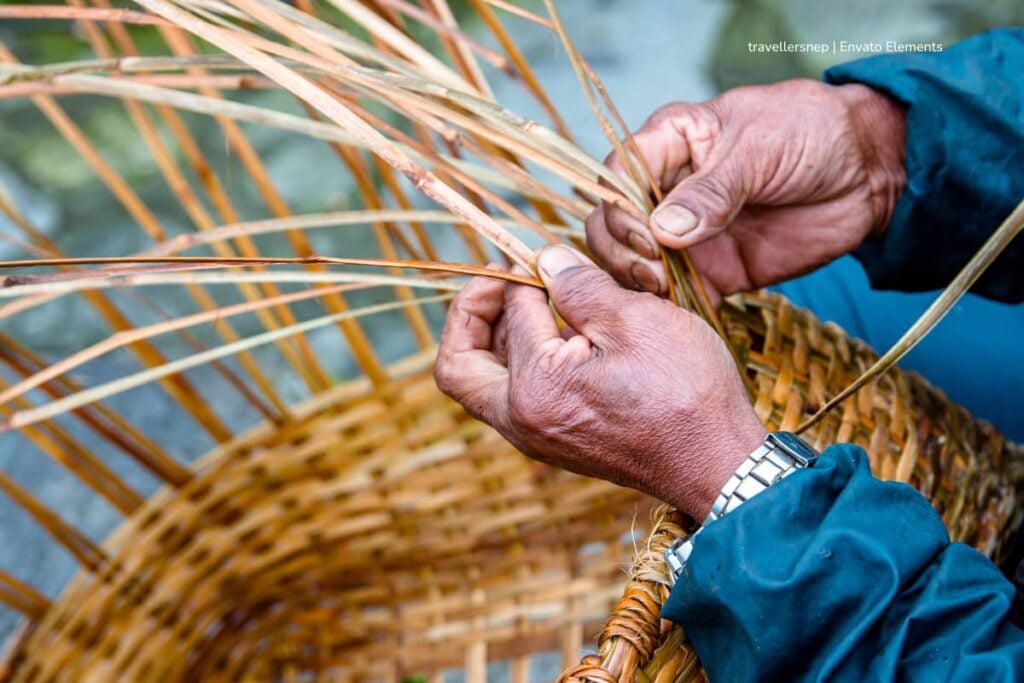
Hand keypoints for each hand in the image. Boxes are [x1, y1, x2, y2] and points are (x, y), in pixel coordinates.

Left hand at [434, 245, 766, 519]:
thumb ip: (578, 284)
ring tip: (536, 302)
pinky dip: (523, 361)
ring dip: (497, 337)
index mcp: (533, 389)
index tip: (549, 257)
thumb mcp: (634, 319)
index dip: (525, 272)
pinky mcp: (558, 442)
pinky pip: (516, 398)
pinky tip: (563, 335)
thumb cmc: (685, 393)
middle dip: (470, 315)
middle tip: (498, 281)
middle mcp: (522, 422)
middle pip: (460, 365)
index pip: (508, 311)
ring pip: (486, 383)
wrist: (719, 462)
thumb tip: (545, 260)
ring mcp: (538, 437)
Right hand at [588, 79, 906, 299]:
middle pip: (613, 226)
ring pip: (635, 264)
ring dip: (640, 284)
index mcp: (668, 143)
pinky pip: (678, 296)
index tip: (644, 237)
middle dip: (622, 252)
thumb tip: (663, 229)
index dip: (618, 209)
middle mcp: (666, 191)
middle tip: (654, 273)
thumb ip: (712, 191)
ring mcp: (686, 235)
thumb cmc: (811, 132)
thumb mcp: (759, 149)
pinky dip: (672, 310)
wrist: (869, 171)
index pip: (617, 176)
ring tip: (665, 294)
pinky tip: (680, 318)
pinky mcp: (713, 271)